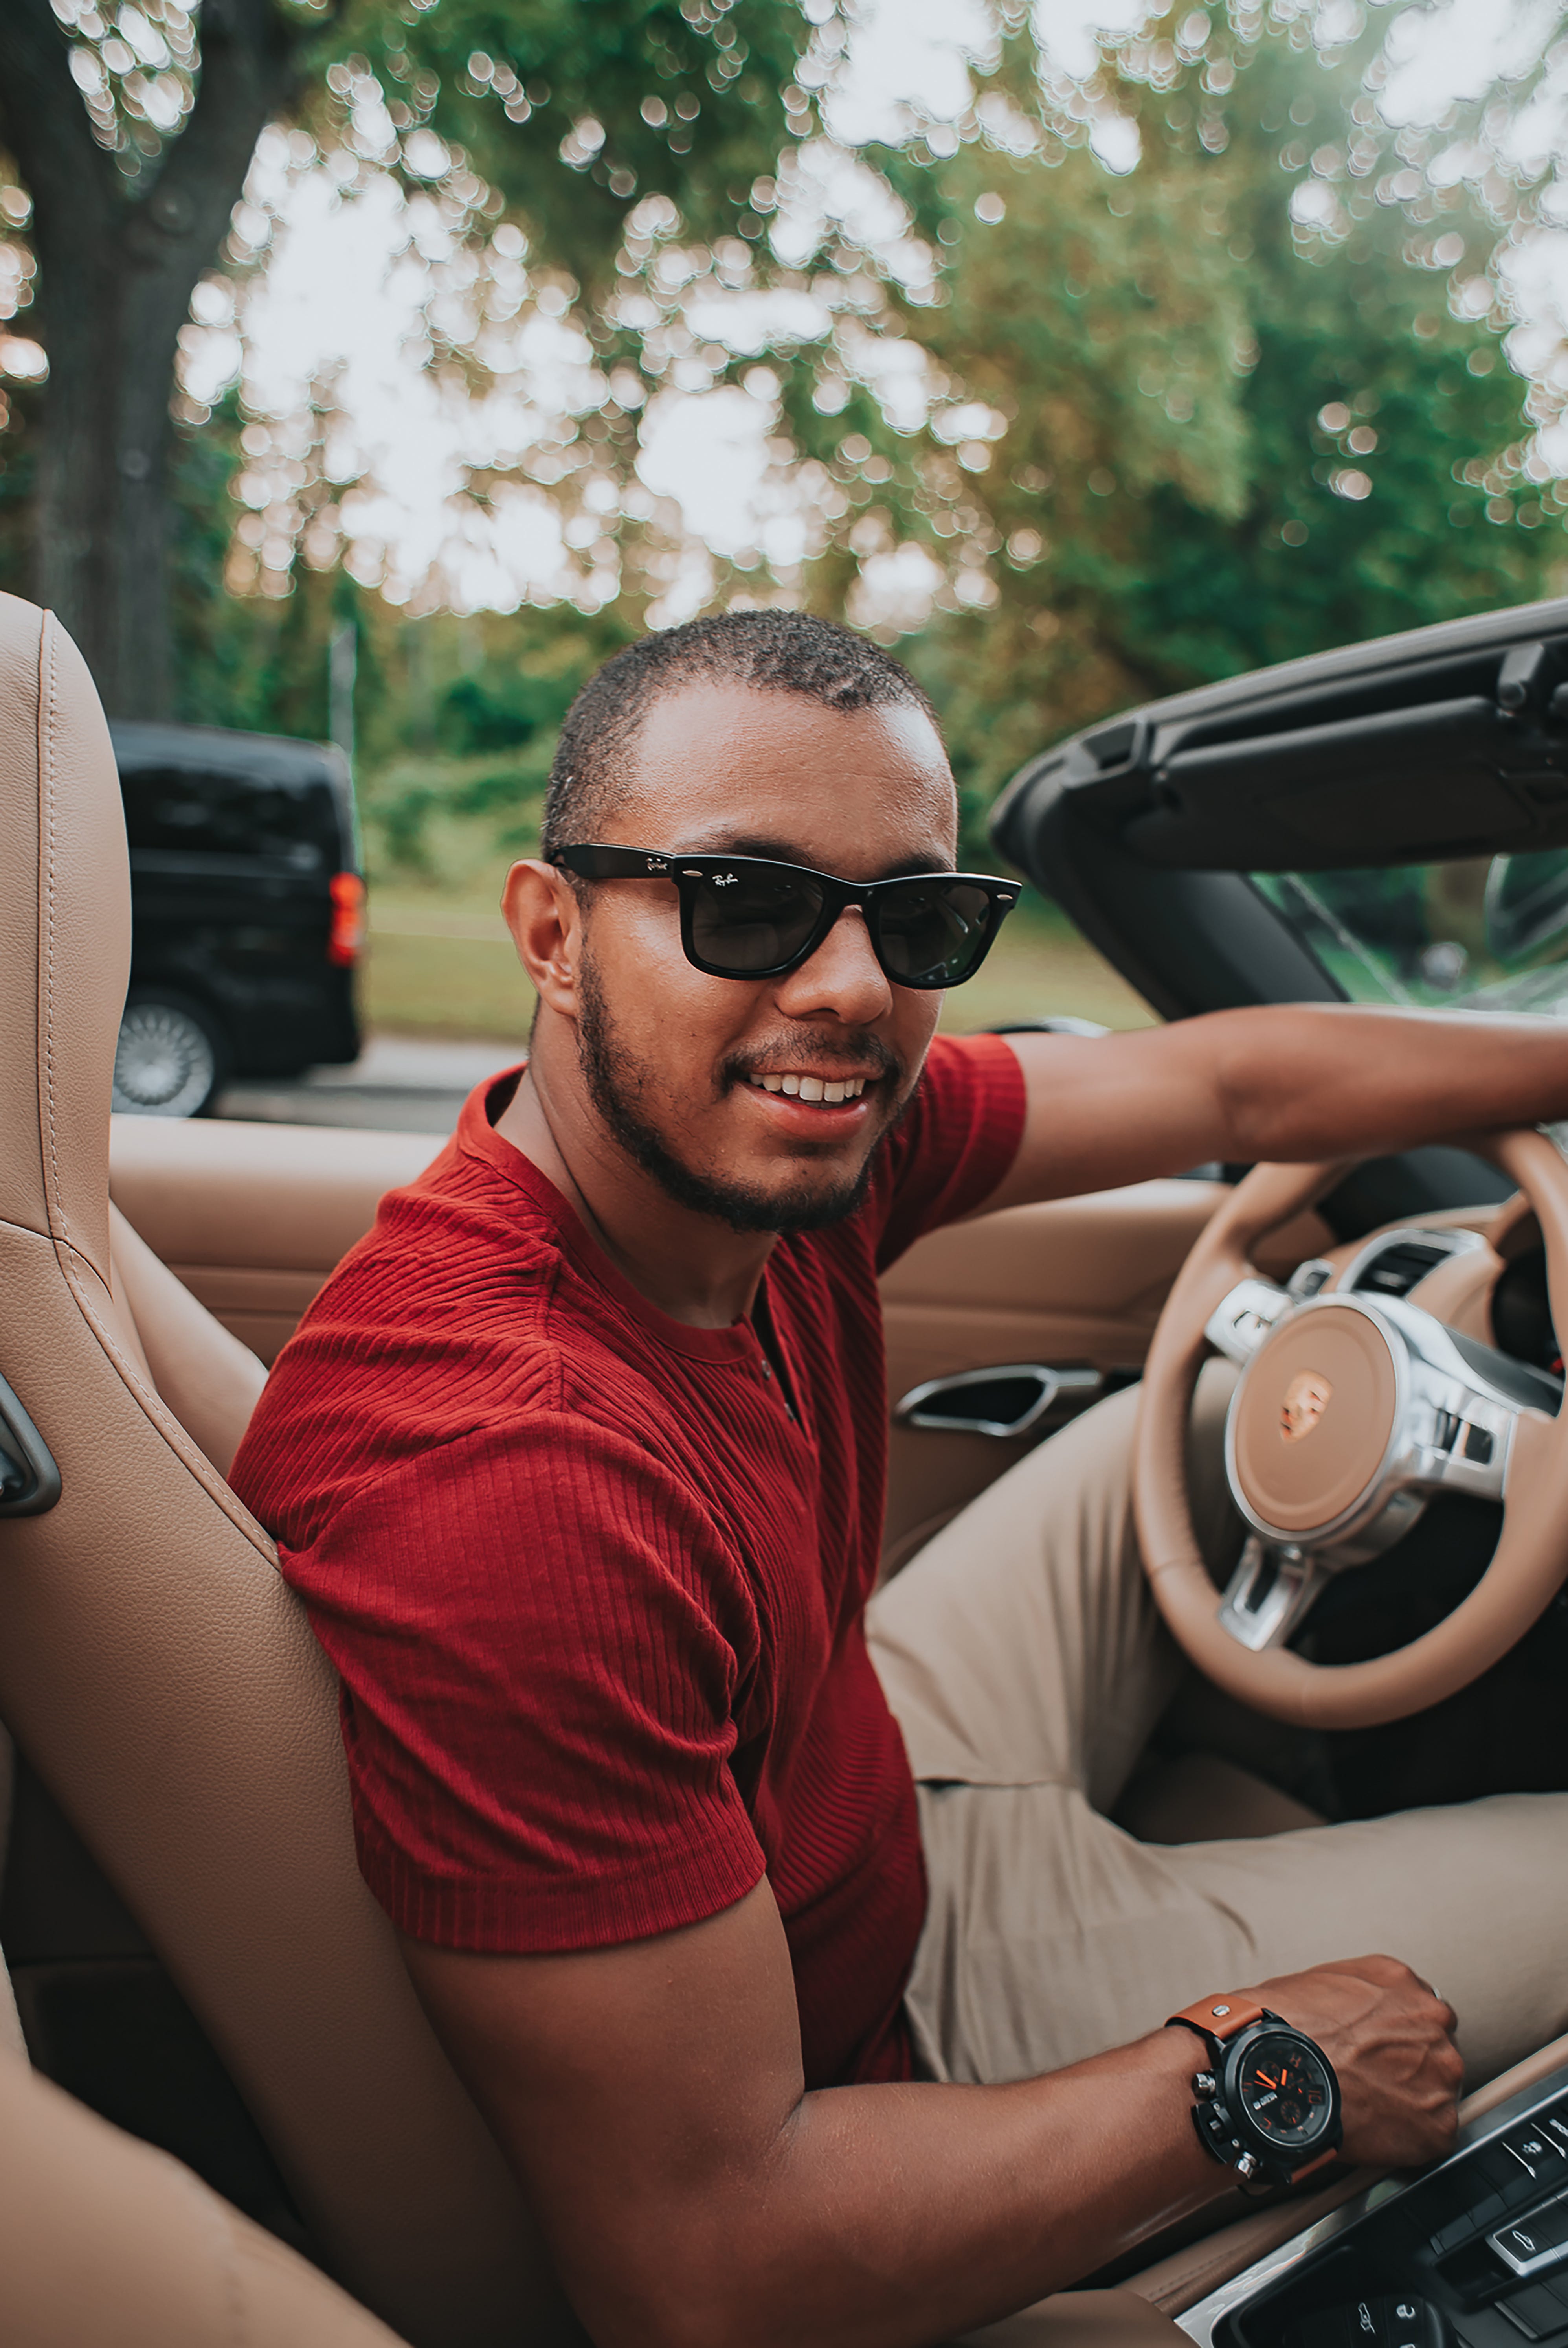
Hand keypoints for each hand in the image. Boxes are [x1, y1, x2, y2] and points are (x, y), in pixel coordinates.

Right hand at [1240, 1954, 1462, 2169]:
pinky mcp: (1440, 2123)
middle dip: (1409, 2065)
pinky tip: (1376, 2130)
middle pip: (1433, 2048)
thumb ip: (1361, 1994)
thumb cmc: (1288, 2026)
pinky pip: (1433, 2134)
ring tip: (1370, 2107)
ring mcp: (1443, 2072)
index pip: (1416, 2010)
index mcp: (1403, 1982)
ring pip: (1437, 2091)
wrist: (1282, 2068)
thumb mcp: (1324, 1981)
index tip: (1380, 2050)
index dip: (1396, 2034)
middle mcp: (1434, 2021)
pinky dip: (1409, 2138)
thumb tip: (1358, 2013)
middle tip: (1372, 2079)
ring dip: (1412, 2100)